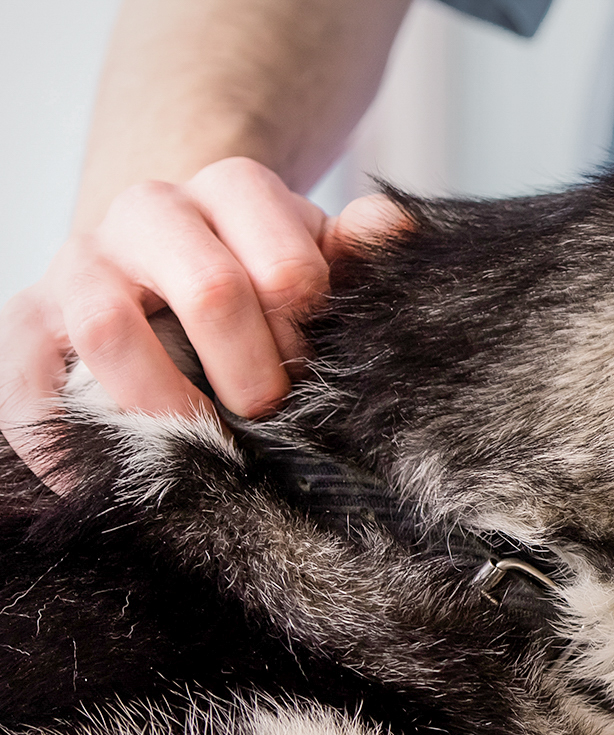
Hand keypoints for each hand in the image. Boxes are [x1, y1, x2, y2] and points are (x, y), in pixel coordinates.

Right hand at [0, 156, 403, 478]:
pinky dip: (63, 439)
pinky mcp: (26, 319)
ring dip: (165, 404)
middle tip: (269, 412)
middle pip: (209, 289)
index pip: (286, 264)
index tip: (312, 368)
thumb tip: (389, 227)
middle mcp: (148, 211)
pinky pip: (24, 380)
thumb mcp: (319, 254)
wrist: (166, 260)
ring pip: (108, 327)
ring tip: (201, 444)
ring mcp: (79, 262)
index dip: (308, 334)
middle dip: (252, 372)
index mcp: (232, 190)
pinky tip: (106, 477)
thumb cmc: (263, 272)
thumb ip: (358, 247)